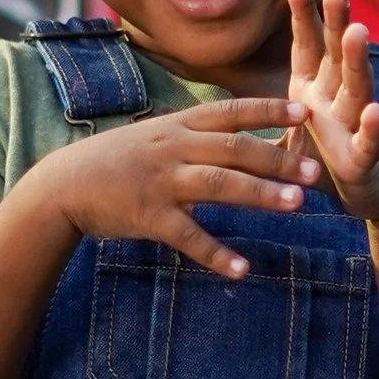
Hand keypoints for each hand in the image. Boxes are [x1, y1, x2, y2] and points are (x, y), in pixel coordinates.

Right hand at [41, 97, 319, 281]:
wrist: (62, 185)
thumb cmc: (116, 161)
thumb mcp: (155, 134)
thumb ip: (196, 135)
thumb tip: (242, 132)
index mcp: (177, 126)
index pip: (229, 111)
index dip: (268, 109)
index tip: (305, 110)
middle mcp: (172, 148)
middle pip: (234, 147)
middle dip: (278, 157)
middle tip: (315, 169)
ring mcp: (160, 182)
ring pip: (218, 184)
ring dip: (260, 193)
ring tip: (296, 204)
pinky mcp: (148, 217)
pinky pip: (187, 237)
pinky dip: (216, 254)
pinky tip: (242, 269)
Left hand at [286, 0, 378, 224]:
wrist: (374, 191)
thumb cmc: (328, 156)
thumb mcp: (294, 128)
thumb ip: (271, 110)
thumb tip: (228, 100)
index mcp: (316, 90)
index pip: (310, 48)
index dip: (304, 17)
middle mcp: (338, 100)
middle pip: (338, 57)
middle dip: (337, 23)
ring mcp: (355, 126)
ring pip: (358, 89)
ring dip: (358, 61)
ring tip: (358, 32)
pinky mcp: (366, 159)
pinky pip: (369, 142)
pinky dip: (373, 129)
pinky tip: (375, 112)